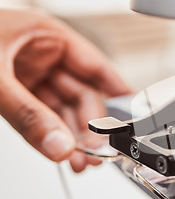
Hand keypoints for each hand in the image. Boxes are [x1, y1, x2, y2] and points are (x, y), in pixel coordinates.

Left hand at [0, 8, 130, 171]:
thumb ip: (28, 116)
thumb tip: (60, 147)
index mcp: (47, 36)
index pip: (95, 65)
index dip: (117, 89)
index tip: (134, 115)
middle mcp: (43, 55)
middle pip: (81, 95)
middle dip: (89, 127)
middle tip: (96, 153)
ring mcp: (29, 75)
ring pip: (62, 110)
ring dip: (71, 137)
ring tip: (80, 162)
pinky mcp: (15, 93)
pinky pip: (42, 117)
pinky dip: (51, 136)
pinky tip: (61, 153)